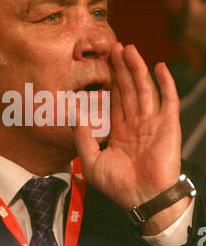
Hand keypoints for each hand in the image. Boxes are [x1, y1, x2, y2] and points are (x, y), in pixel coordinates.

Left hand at [73, 43, 188, 232]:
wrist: (144, 198)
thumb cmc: (119, 186)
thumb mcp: (92, 161)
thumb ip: (84, 137)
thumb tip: (77, 114)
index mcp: (120, 131)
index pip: (114, 99)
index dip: (110, 81)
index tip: (104, 63)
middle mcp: (136, 123)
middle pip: (128, 89)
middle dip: (121, 68)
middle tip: (115, 47)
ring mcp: (153, 122)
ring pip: (144, 88)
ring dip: (137, 68)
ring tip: (129, 49)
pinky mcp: (168, 124)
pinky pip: (168, 99)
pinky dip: (166, 82)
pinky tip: (159, 66)